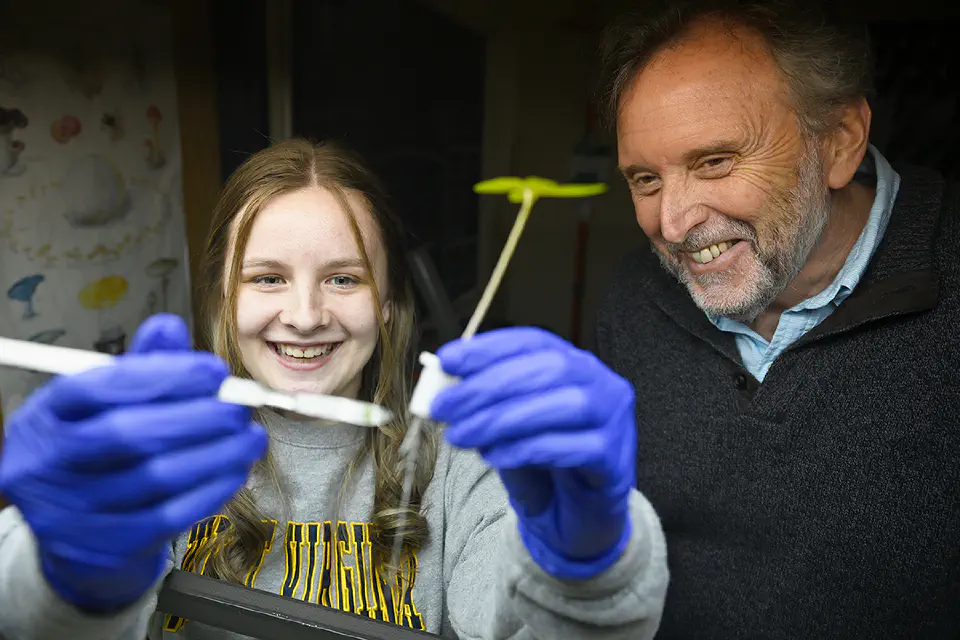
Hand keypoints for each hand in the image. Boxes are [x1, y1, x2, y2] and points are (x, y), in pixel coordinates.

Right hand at [0, 314, 267, 610]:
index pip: (98, 388)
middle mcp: (47, 465)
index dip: (163, 376)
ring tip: (250, 437)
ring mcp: (72, 513)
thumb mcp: (107, 404)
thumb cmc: (99, 453)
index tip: (214, 371)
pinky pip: (170, 516)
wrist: (78, 537)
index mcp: (45, 417)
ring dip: (217, 453)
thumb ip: (141, 366)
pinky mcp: (105, 549)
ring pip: (157, 477)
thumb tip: (169, 327)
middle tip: (238, 408)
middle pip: (128, 435)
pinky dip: (212, 489)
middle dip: (197, 416)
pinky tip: (235, 471)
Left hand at [431, 327, 636, 579]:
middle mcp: (601, 384)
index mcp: (575, 365)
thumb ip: (484, 407)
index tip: (448, 359)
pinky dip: (527, 449)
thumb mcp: (506, 431)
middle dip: (489, 386)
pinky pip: (573, 448)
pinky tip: (494, 456)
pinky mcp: (616, 461)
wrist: (577, 523)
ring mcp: (615, 421)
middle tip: (444, 407)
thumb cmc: (543, 468)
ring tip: (461, 435)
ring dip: (503, 418)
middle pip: (549, 369)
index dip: (489, 348)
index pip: (533, 342)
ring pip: (565, 405)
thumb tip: (445, 389)